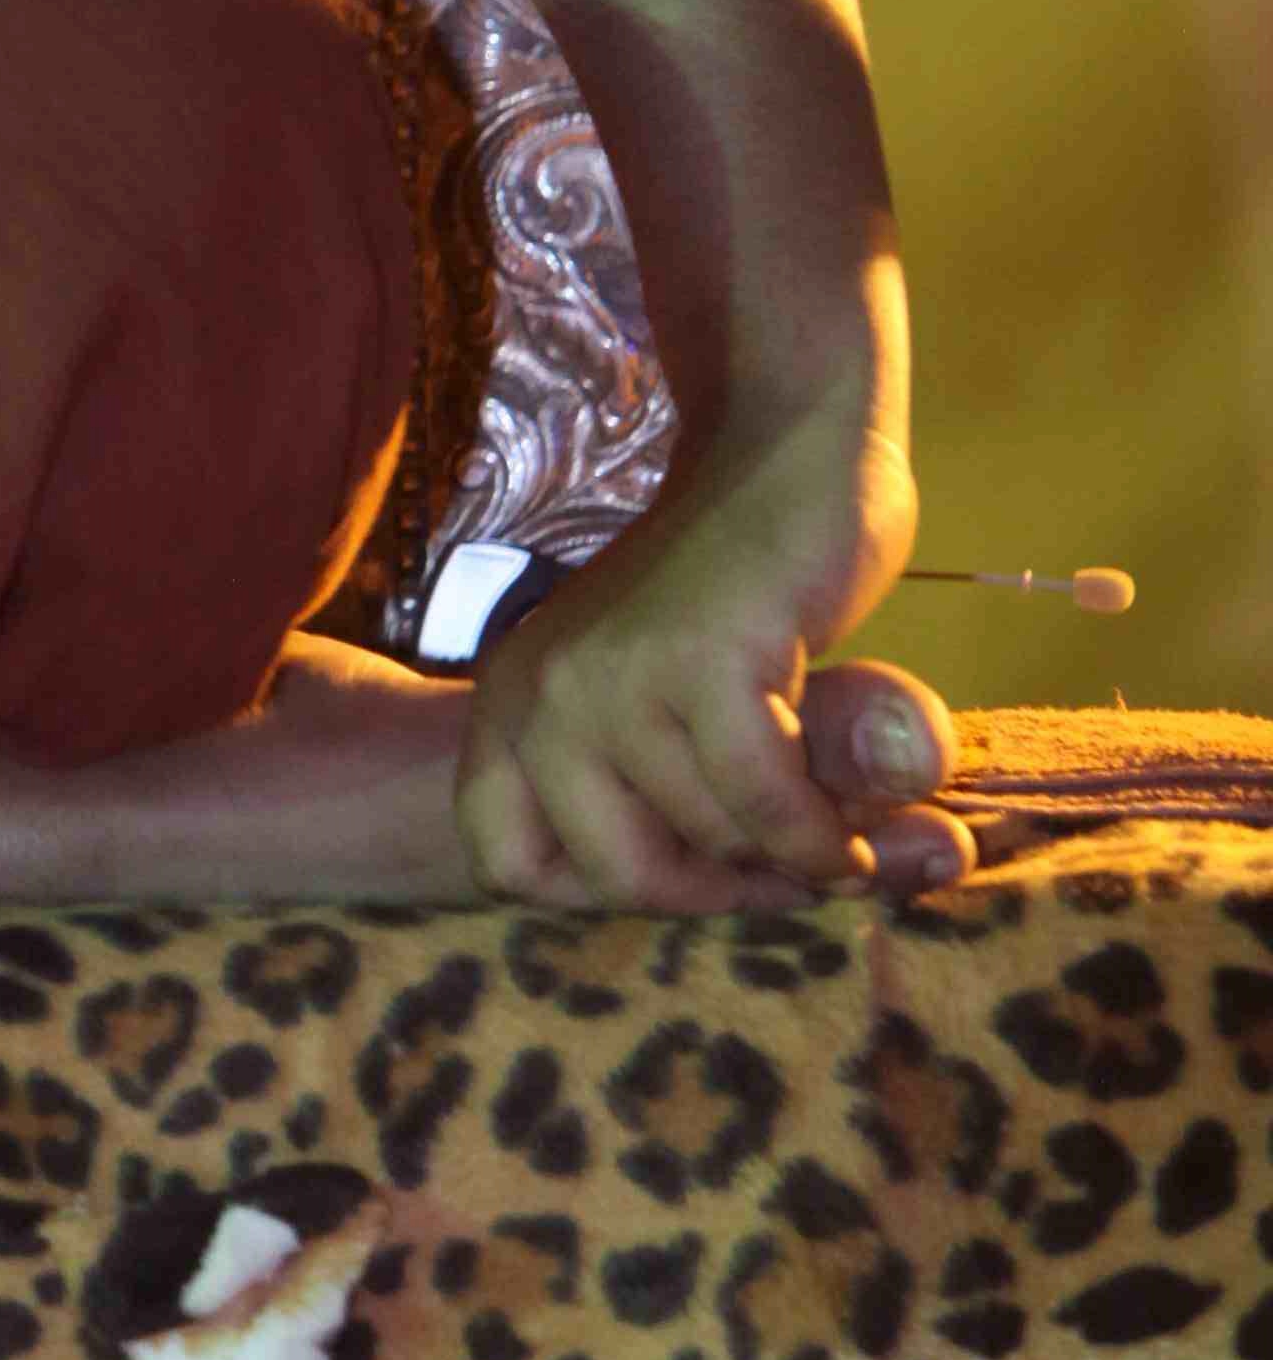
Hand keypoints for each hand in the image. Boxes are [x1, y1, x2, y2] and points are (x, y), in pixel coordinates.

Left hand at [455, 408, 972, 914]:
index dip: (610, 893)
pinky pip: (765, 806)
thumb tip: (815, 906)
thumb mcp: (676, 708)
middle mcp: (542, 688)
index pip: (507, 861)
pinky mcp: (701, 659)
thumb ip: (714, 813)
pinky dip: (820, 838)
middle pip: (617, 873)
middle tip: (787, 865)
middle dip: (717, 890)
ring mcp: (615, 672)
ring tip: (833, 826)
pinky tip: (851, 832)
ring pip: (708, 840)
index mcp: (511, 701)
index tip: (696, 873)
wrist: (787, 452)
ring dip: (788, 857)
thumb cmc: (736, 599)